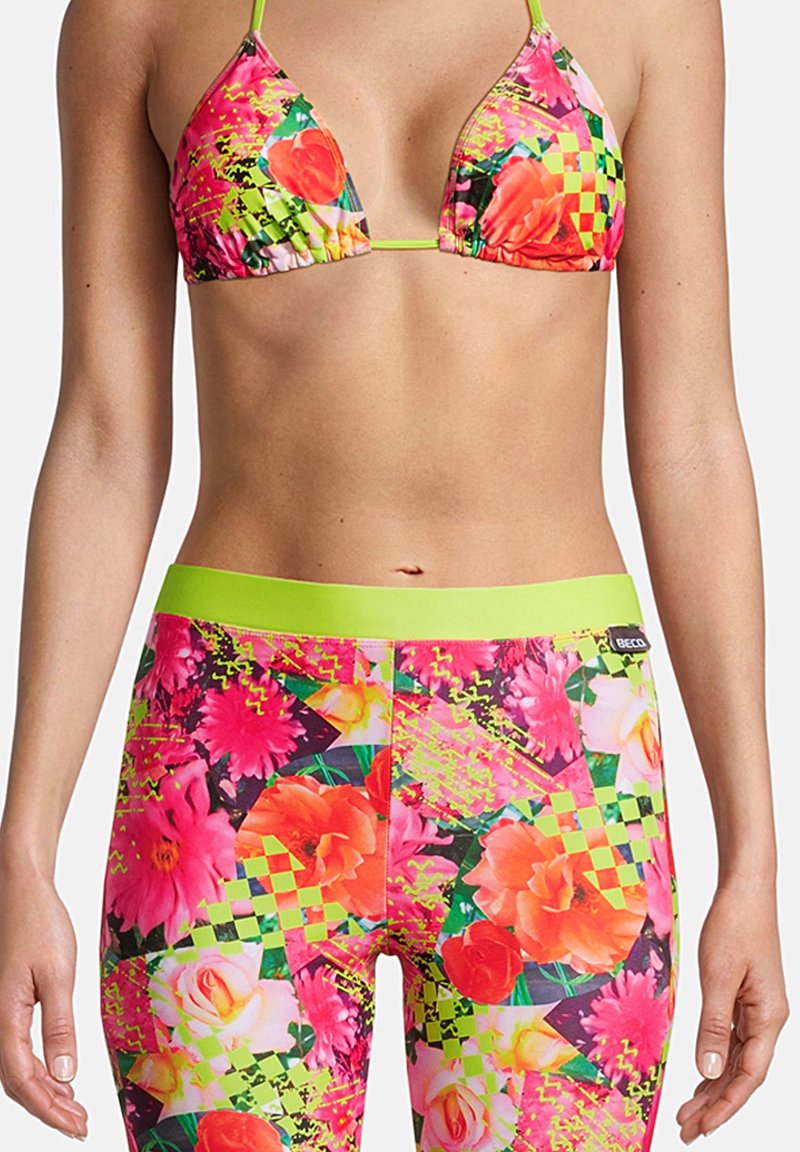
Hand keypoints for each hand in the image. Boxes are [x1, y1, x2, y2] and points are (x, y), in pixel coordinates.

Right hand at [0, 868, 88, 1139]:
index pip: (23, 1079)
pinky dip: (40, 1068)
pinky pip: (20, 1048)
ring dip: (45, 1091)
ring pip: (17, 1067)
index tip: (76, 1125)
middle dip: (48, 1107)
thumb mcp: (58, 974)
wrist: (24, 891)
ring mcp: (3, 1012)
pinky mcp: (11, 1004)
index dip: (49, 1108)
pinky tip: (60, 1074)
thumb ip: (60, 1025)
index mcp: (6, 1016)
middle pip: (17, 1080)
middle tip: (80, 1124)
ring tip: (73, 1107)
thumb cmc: (39, 924)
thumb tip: (64, 1073)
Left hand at [676, 880, 788, 1142]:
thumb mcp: (718, 976)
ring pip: (737, 1059)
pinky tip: (701, 1074)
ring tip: (688, 1111)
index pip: (748, 1076)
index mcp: (769, 1017)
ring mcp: (758, 1008)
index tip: (701, 1127)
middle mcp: (768, 1018)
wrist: (745, 889)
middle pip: (743, 1074)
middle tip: (686, 1129)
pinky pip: (733, 1039)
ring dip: (713, 1086)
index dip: (726, 1106)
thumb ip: (714, 1025)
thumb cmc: (734, 925)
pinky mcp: (746, 996)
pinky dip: (716, 1060)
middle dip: (715, 1105)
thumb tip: (708, 1071)